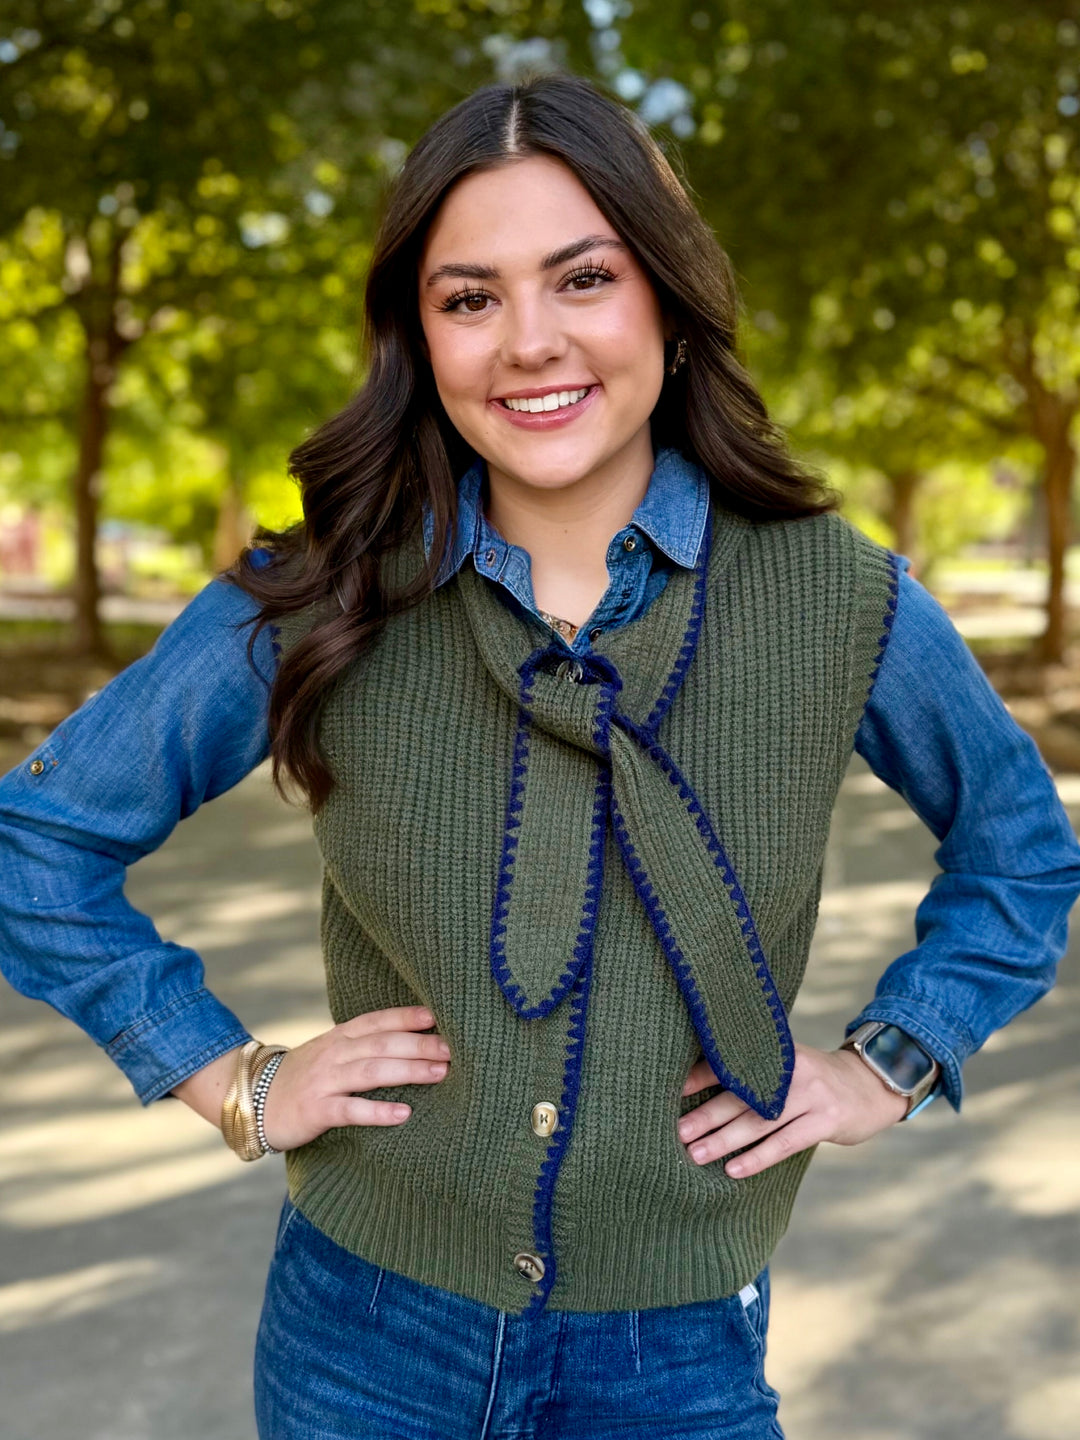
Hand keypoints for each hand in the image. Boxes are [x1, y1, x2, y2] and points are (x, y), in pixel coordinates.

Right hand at [260, 1005, 450, 1150]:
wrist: (252, 1101)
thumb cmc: (303, 1079)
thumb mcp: (330, 1054)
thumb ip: (363, 1047)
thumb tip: (412, 1044)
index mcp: (339, 1037)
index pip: (377, 1021)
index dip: (407, 1016)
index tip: (438, 1015)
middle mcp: (333, 1053)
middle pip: (382, 1044)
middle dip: (419, 1044)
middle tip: (453, 1048)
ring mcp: (324, 1081)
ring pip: (371, 1071)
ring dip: (408, 1070)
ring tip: (440, 1073)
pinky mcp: (316, 1110)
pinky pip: (350, 1110)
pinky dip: (378, 1111)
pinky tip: (403, 1114)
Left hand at [677, 1041, 908, 1177]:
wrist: (872, 1085)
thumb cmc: (816, 1080)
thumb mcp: (789, 1065)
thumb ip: (756, 1072)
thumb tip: (703, 1086)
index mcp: (778, 1051)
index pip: (733, 1063)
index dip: (701, 1077)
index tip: (673, 1093)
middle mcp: (793, 1069)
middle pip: (742, 1095)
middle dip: (706, 1115)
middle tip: (677, 1132)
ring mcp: (812, 1094)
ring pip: (759, 1121)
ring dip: (724, 1140)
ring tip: (695, 1154)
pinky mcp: (827, 1120)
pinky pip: (786, 1142)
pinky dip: (758, 1157)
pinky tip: (734, 1169)